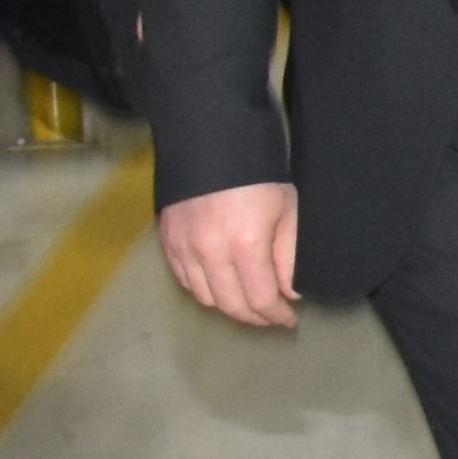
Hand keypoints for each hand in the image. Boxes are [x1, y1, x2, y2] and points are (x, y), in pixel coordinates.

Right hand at [159, 182, 302, 333]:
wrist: (212, 139)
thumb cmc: (258, 173)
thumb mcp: (288, 211)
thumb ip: (290, 256)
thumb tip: (289, 292)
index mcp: (244, 244)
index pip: (260, 299)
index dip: (276, 316)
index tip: (288, 319)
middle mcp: (208, 252)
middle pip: (230, 305)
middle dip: (255, 317)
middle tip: (271, 317)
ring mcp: (183, 247)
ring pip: (205, 297)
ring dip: (229, 306)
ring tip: (248, 303)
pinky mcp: (167, 239)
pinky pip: (184, 279)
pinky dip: (204, 290)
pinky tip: (221, 286)